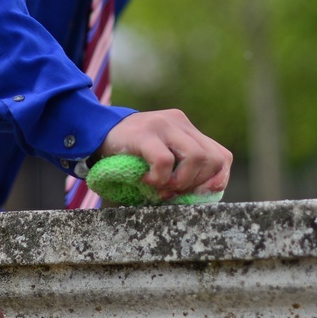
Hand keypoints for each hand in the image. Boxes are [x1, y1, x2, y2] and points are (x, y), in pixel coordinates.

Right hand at [96, 109, 232, 198]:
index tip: (201, 194)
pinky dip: (159, 178)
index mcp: (188, 129)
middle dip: (195, 184)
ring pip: (195, 158)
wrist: (94, 132)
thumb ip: (181, 168)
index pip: (222, 156)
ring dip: (180, 182)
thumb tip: (202, 195)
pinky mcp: (144, 133)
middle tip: (173, 191)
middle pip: (211, 159)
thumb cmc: (130, 153)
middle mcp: (179, 122)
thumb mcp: (162, 156)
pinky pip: (164, 161)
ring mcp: (163, 125)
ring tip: (160, 186)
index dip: (218, 180)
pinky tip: (146, 179)